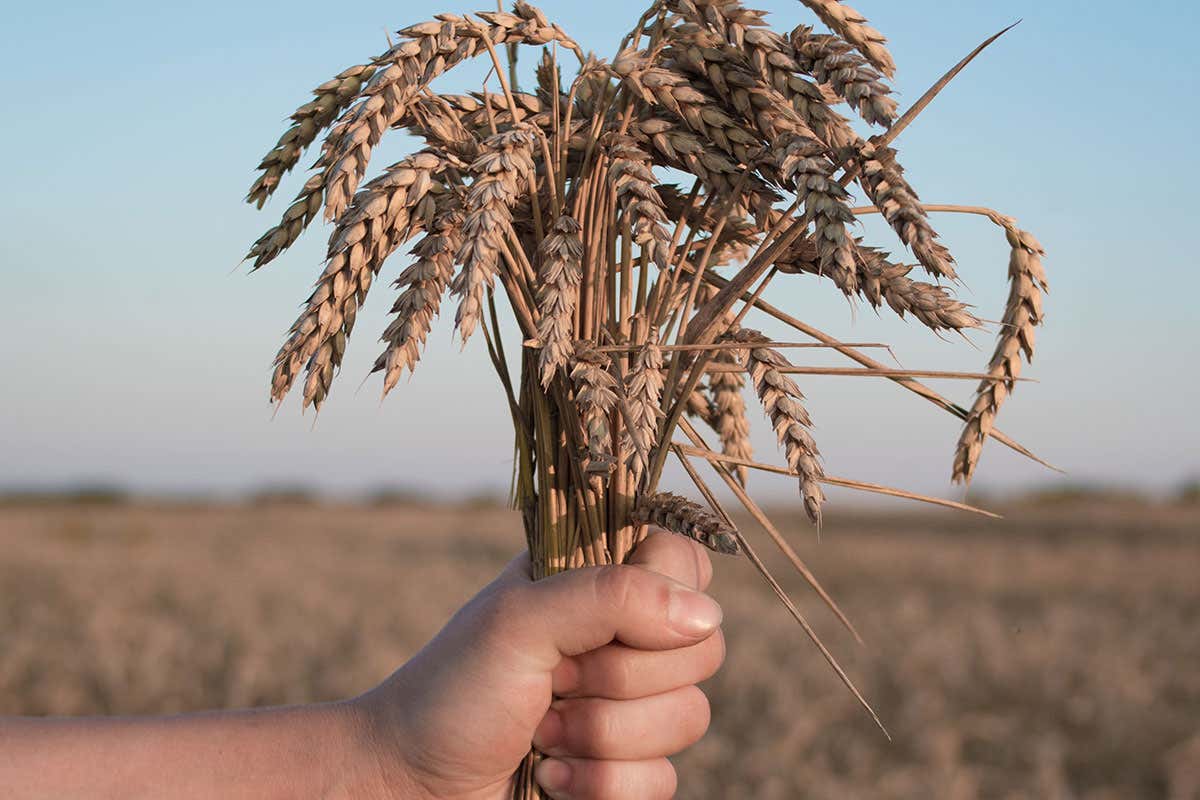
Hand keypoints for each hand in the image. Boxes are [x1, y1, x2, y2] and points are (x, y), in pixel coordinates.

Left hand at [356, 531, 724, 799]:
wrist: (407, 788)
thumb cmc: (451, 692)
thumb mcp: (521, 621)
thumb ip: (612, 596)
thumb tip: (705, 614)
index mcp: (595, 582)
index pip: (683, 561)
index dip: (664, 592)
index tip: (609, 616)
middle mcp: (620, 640)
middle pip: (701, 646)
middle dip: (621, 677)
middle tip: (555, 681)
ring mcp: (627, 708)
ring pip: (690, 717)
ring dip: (604, 736)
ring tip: (543, 734)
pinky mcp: (626, 771)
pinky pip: (665, 780)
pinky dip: (602, 784)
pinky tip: (551, 778)